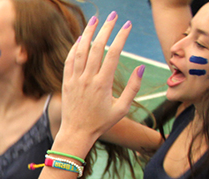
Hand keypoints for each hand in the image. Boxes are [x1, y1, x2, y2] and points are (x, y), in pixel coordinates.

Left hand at [58, 13, 143, 151]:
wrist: (76, 133)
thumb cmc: (101, 122)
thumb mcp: (122, 108)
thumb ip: (133, 88)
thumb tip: (141, 67)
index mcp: (103, 84)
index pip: (113, 53)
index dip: (121, 37)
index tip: (128, 25)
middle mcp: (88, 79)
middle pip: (97, 47)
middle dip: (106, 29)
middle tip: (113, 16)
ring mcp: (75, 80)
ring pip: (81, 51)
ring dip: (88, 33)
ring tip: (95, 20)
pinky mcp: (66, 83)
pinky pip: (69, 61)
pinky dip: (74, 48)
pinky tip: (80, 39)